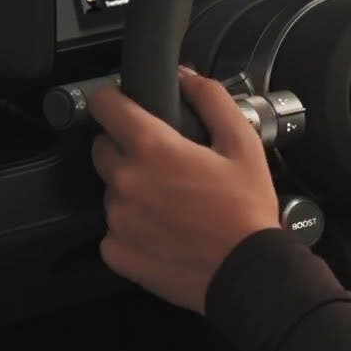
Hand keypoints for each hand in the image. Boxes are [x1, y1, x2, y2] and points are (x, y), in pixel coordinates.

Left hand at [87, 66, 279, 313]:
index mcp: (153, 149)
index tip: (121, 104)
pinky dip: (133, 228)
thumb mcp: (243, 144)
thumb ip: (212, 100)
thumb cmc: (246, 212)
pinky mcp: (117, 252)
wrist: (246, 272)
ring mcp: (119, 220)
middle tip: (164, 163)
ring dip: (133, 190)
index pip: (105, 106)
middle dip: (127, 148)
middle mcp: (127, 182)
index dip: (112, 99)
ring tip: (172, 202)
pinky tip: (164, 230)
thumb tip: (187, 78)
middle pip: (103, 149)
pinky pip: (114, 230)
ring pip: (112, 191)